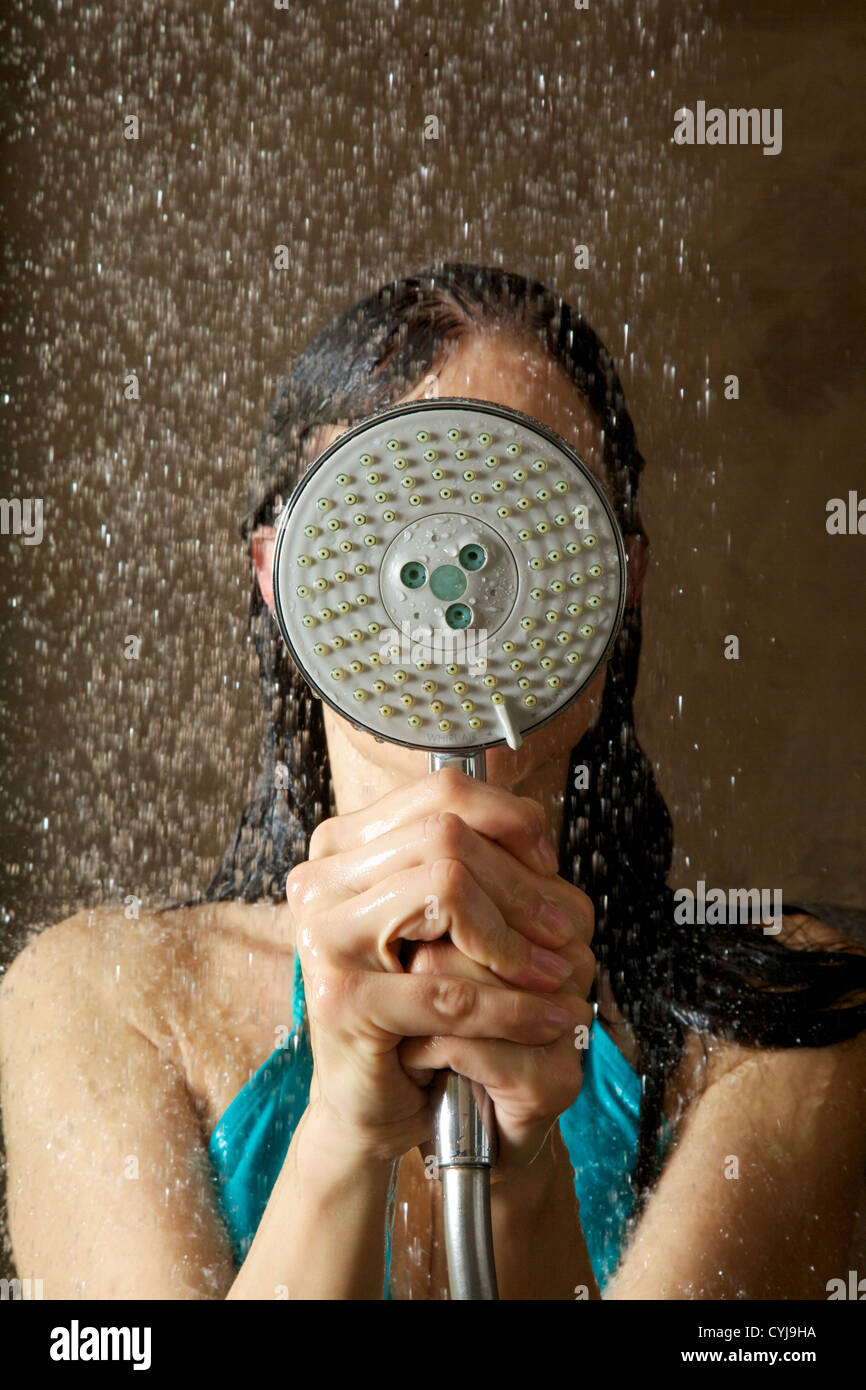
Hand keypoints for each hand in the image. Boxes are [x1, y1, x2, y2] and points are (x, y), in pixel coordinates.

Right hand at [285, 768, 593, 1162]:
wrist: (371, 1100)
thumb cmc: (412, 1006)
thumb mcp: (440, 922)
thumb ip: (472, 867)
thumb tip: (538, 840)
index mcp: (341, 847)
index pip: (439, 793)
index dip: (508, 819)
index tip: (547, 862)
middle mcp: (319, 880)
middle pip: (447, 838)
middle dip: (519, 885)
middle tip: (561, 930)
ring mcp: (322, 937)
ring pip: (447, 890)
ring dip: (515, 937)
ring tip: (552, 972)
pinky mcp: (340, 1000)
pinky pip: (448, 988)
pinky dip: (509, 1007)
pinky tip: (544, 1019)